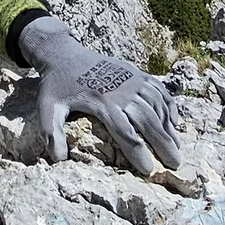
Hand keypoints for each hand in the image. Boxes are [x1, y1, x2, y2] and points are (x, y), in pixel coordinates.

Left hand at [18, 13, 180, 174]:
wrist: (64, 54)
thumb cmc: (57, 85)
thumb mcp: (47, 108)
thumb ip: (51, 133)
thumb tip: (59, 159)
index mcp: (102, 102)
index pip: (125, 133)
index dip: (138, 153)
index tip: (148, 170)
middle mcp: (121, 90)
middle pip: (148, 121)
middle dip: (163, 143)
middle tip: (175, 164)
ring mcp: (131, 80)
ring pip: (157, 105)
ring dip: (169, 127)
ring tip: (177, 148)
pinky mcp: (135, 73)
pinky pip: (159, 90)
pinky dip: (169, 105)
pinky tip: (174, 122)